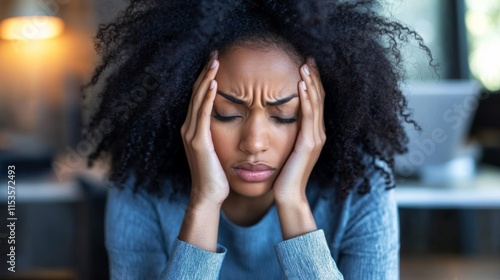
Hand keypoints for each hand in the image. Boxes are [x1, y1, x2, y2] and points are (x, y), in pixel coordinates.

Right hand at [181, 52, 229, 207]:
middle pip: (196, 93)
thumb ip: (220, 134)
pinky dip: (206, 98)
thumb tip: (235, 122)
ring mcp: (191, 134)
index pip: (200, 97)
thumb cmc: (217, 174)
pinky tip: (213, 84)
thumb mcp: (219, 149)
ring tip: (214, 62)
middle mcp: (189, 128)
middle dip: (206, 72)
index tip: (218, 62)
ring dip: (206, 79)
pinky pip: (202, 114)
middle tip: (215, 53)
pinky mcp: (197, 141)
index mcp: (195, 129)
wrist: (208, 196)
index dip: (207, 78)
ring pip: (197, 99)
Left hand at [273, 58, 324, 238]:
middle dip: (314, 77)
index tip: (305, 65)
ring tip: (305, 65)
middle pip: (318, 98)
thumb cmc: (283, 174)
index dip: (312, 83)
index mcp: (313, 133)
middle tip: (308, 58)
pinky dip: (306, 99)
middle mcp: (318, 133)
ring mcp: (315, 138)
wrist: (287, 196)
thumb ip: (287, 134)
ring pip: (316, 104)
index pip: (314, 102)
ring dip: (311, 83)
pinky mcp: (309, 143)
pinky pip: (309, 116)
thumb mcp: (287, 149)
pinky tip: (301, 85)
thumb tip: (278, 119)